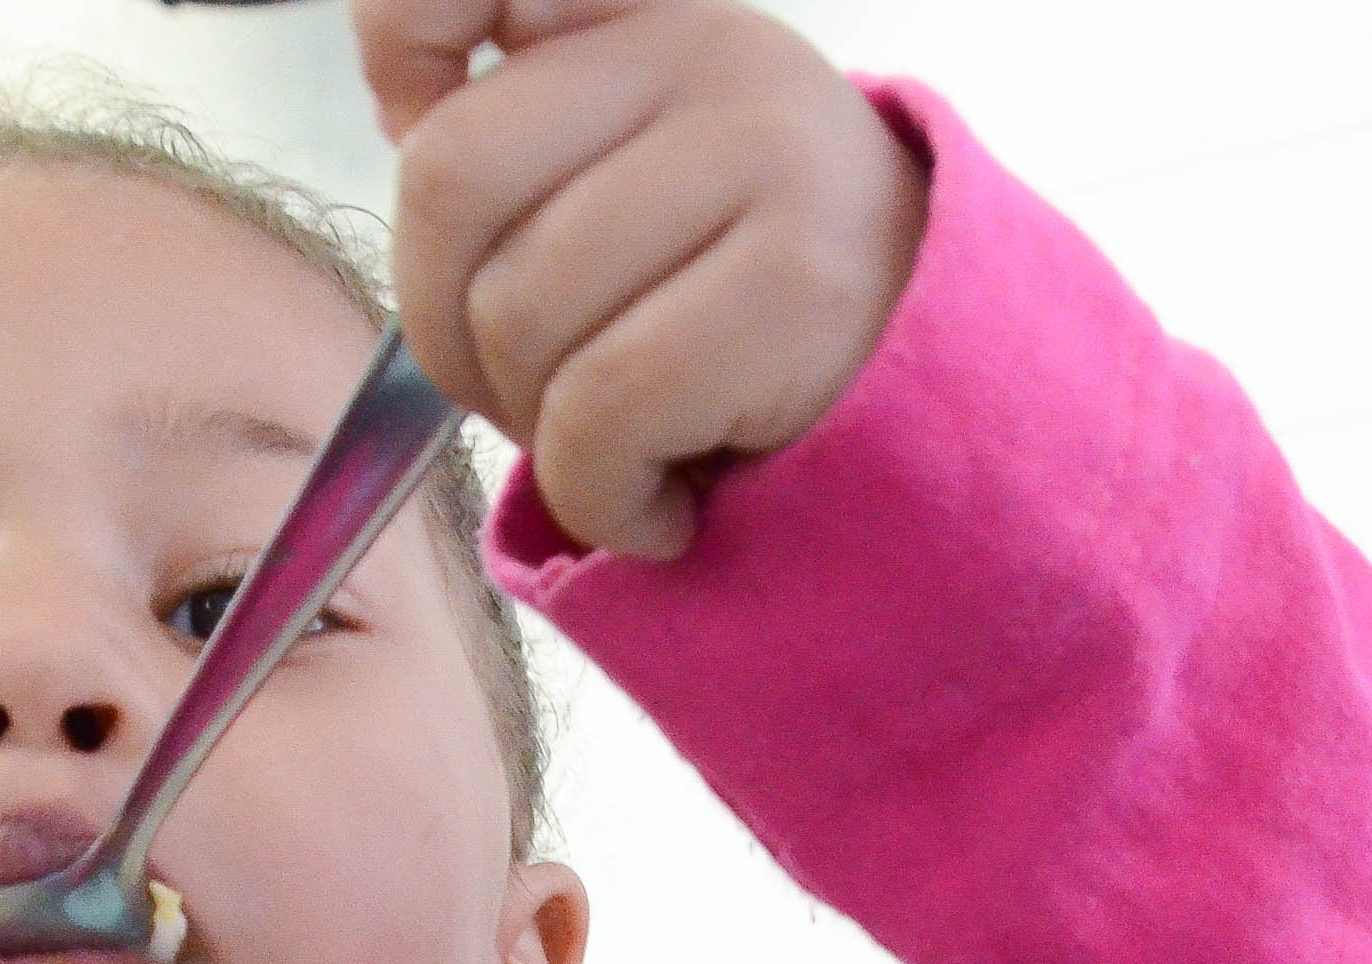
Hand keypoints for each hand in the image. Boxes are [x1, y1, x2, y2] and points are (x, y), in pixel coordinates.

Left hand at [360, 0, 930, 556]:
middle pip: (450, 183)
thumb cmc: (773, 307)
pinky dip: (603, 498)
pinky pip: (601, 411)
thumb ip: (536, 131)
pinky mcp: (797, 287)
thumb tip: (400, 102)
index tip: (401, 89)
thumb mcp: (660, 176)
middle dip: (449, 334)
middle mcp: (713, 59)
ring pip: (520, 315)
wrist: (971, 399)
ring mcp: (765, 160)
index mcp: (656, 17)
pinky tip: (660, 507)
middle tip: (518, 398)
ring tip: (617, 459)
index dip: (401, 28)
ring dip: (540, 437)